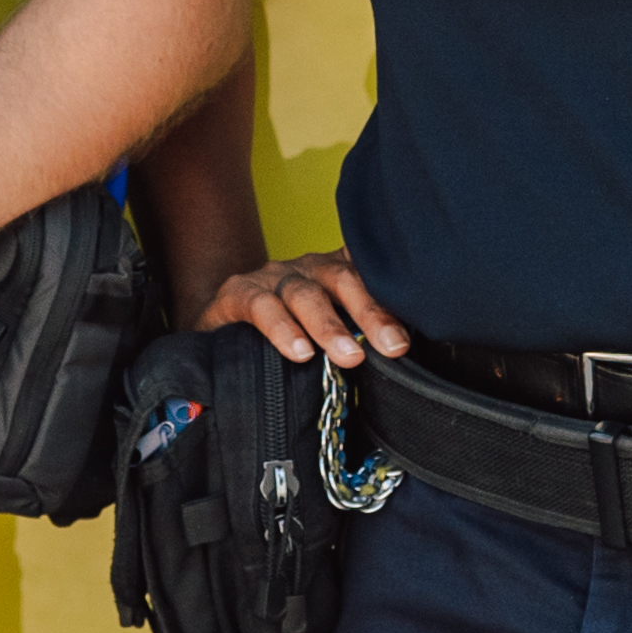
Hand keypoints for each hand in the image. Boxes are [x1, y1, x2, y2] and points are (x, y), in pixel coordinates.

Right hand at [196, 248, 408, 367]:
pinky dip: (281, 328)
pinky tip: (298, 351)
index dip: (394, 301)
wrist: (221, 334)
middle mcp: (310, 268)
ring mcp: (274, 277)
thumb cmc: (288, 336)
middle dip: (372, 314)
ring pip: (305, 294)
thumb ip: (362, 341)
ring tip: (348, 356)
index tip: (410, 337)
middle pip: (345, 280)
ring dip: (328, 326)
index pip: (372, 275)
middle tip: (393, 347)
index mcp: (339, 273)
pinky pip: (261, 305)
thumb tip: (402, 363)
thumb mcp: (330, 336)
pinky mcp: (238, 292)